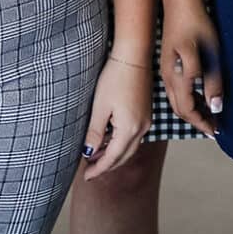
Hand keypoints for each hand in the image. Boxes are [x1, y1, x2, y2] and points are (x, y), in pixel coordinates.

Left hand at [81, 53, 151, 179]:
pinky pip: (133, 136)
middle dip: (107, 165)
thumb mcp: (100, 107)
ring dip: (114, 155)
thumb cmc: (115, 78)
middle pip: (124, 156)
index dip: (99, 169)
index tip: (86, 177)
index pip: (112, 158)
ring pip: (130, 147)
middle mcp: (142, 128)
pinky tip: (109, 140)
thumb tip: (88, 153)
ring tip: (96, 158)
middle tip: (90, 171)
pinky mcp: (145, 113)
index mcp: (129, 129)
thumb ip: (95, 133)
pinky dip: (121, 144)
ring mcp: (146, 120)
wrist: (133, 57)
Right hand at [160, 0, 223, 136]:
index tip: (216, 131)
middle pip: (181, 109)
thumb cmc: (196, 26)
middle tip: (214, 127)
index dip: (202, 122)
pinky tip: (201, 96)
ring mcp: (166, 71)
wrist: (180, 4)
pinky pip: (177, 91)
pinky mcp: (169, 65)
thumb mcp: (210, 53)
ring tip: (210, 115)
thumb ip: (212, 81)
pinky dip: (189, 99)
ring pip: (178, 101)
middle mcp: (168, 78)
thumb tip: (215, 107)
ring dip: (193, 111)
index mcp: (177, 77)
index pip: (188, 110)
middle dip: (197, 120)